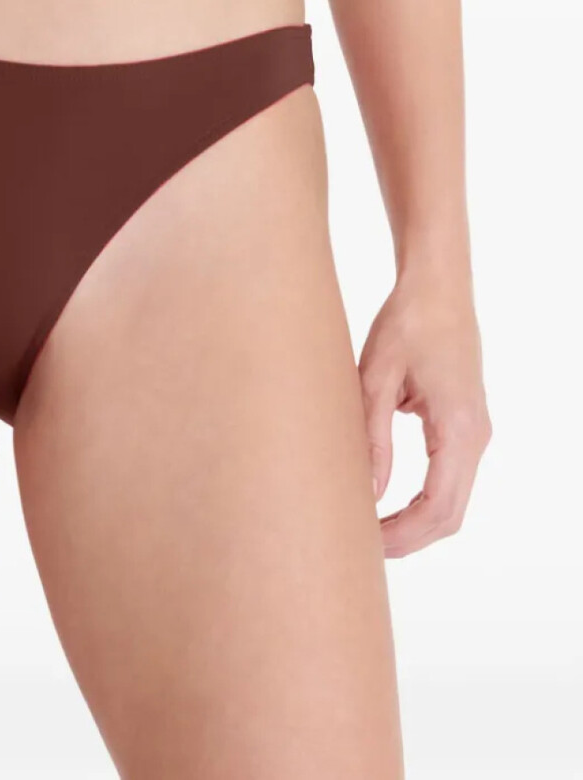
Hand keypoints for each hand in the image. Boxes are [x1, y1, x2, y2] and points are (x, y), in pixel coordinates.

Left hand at [358, 274, 491, 556]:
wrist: (438, 287)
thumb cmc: (405, 324)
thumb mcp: (375, 377)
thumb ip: (372, 436)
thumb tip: (369, 493)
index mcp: (458, 428)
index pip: (437, 507)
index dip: (402, 535)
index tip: (364, 544)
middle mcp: (475, 436)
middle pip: (450, 515)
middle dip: (408, 539)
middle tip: (361, 548)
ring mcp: (474, 432)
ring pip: (452, 501)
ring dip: (416, 524)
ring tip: (368, 531)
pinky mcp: (464, 425)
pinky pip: (450, 479)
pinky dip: (423, 502)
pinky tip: (385, 503)